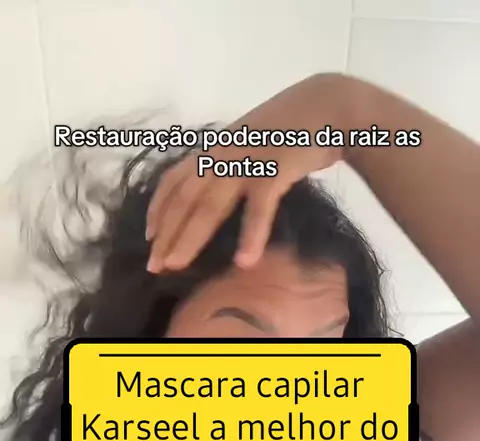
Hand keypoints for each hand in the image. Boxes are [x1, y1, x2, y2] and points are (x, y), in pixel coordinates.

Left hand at [146, 73, 351, 271]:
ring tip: (176, 266)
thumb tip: (218, 193)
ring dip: (190, 238)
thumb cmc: (293, 129)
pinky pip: (259, 208)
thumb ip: (233, 165)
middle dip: (166, 233)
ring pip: (210, 205)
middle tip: (154, 266)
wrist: (330, 105)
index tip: (149, 236)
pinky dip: (252, 235)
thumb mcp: (251, 143)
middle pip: (185, 199)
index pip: (175, 180)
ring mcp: (247, 162)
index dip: (158, 208)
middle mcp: (223, 154)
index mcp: (216, 149)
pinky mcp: (275, 171)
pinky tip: (245, 262)